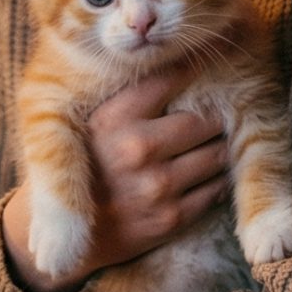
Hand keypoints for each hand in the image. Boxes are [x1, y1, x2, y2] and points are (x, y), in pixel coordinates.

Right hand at [2, 66, 228, 291]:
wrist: (70, 236)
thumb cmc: (87, 168)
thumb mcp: (95, 124)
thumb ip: (132, 96)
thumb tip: (179, 59)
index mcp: (115, 119)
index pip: (171, 77)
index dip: (197, 64)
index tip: (213, 55)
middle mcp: (137, 150)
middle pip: (205, 118)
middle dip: (216, 114)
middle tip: (221, 111)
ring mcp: (157, 186)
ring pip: (217, 153)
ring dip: (221, 147)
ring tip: (216, 142)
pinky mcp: (170, 218)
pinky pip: (215, 189)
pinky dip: (217, 179)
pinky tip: (207, 173)